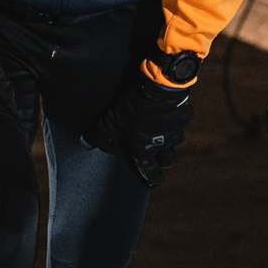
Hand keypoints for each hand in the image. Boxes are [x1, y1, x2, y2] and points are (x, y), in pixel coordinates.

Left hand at [84, 67, 194, 190]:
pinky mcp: (183, 113)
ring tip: (167, 138)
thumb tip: (85, 144)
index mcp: (145, 147)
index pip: (149, 168)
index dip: (152, 177)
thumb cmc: (134, 106)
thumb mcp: (111, 119)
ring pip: (176, 141)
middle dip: (165, 161)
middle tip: (163, 162)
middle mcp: (163, 142)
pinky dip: (177, 120)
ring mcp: (175, 128)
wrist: (160, 85)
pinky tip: (173, 114)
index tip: (156, 182)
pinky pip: (181, 121)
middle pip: (168, 158)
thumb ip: (99, 133)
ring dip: (171, 141)